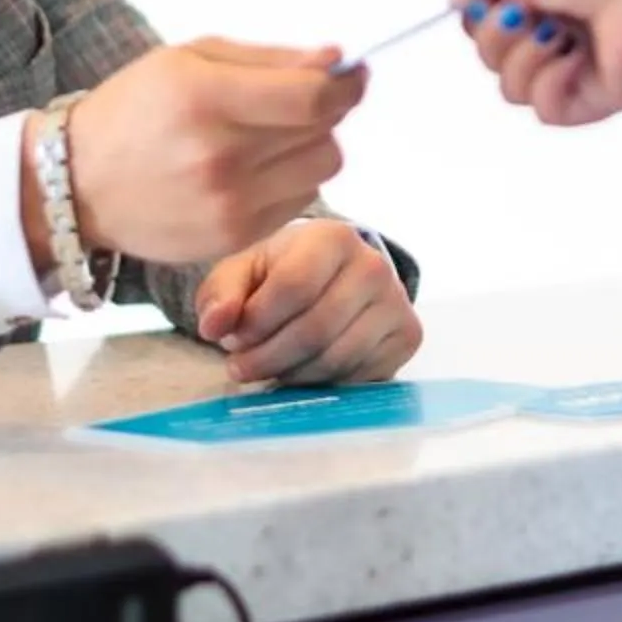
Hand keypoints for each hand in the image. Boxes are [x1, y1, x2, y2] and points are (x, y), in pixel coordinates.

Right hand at [28, 39, 366, 268]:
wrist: (78, 183)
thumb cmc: (137, 108)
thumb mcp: (190, 59)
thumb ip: (270, 59)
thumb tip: (338, 62)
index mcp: (206, 99)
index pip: (313, 99)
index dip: (346, 86)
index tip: (353, 74)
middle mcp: (219, 158)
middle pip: (325, 136)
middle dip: (327, 113)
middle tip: (303, 102)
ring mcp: (227, 206)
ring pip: (321, 171)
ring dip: (312, 149)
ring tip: (274, 137)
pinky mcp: (232, 239)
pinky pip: (298, 203)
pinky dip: (290, 182)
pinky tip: (254, 170)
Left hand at [192, 219, 420, 385]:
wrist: (334, 275)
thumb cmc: (280, 271)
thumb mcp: (242, 272)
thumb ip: (221, 295)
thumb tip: (214, 326)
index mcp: (332, 237)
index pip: (293, 287)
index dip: (256, 323)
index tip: (231, 340)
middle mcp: (374, 265)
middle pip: (315, 330)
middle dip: (269, 358)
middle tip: (241, 368)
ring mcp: (397, 302)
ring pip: (337, 359)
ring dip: (292, 376)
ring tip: (268, 369)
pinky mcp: (407, 336)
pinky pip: (359, 377)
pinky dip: (323, 384)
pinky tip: (302, 372)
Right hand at [451, 0, 621, 126]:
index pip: (484, 22)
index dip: (480, 17)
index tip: (493, 0)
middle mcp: (556, 30)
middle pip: (490, 58)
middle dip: (499, 37)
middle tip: (528, 14)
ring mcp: (573, 67)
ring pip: (511, 89)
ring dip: (524, 60)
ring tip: (560, 36)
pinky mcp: (593, 99)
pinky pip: (545, 111)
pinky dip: (550, 85)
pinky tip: (574, 61)